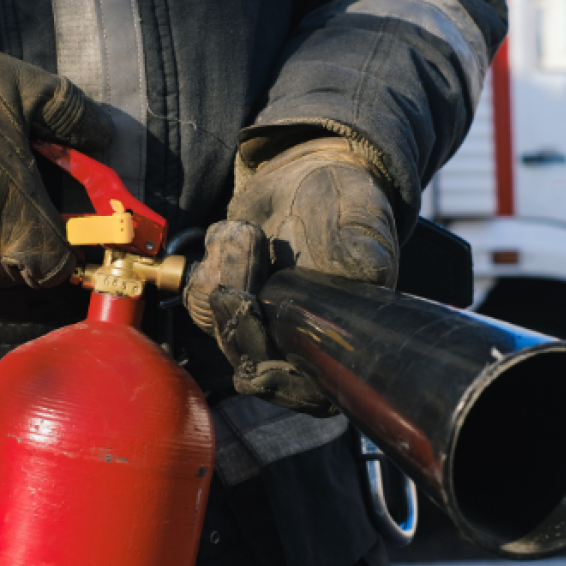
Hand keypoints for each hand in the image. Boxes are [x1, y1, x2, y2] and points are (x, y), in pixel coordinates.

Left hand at [184, 137, 398, 414]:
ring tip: (249, 230)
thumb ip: (363, 248)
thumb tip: (363, 271)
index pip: (304, 393)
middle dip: (240, 309)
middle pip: (251, 363)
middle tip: (248, 245)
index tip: (256, 317)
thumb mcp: (364, 216)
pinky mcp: (229, 304)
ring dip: (225, 274)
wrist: (309, 172)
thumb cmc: (346, 199)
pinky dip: (210, 263)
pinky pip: (201, 301)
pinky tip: (235, 232)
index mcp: (341, 344)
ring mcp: (260, 327)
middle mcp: (297, 346)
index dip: (276, 374)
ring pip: (221, 330)